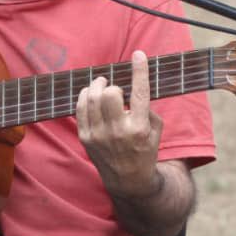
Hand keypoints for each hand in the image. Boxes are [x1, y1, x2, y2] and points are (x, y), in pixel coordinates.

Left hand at [76, 50, 162, 196]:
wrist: (129, 181)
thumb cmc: (145, 149)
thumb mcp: (155, 129)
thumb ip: (147, 107)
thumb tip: (134, 84)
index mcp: (140, 128)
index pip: (140, 93)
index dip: (140, 70)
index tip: (139, 54)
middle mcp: (119, 131)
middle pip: (109, 94)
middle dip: (111, 85)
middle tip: (114, 87)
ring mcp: (99, 136)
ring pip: (91, 98)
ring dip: (96, 86)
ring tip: (101, 86)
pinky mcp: (85, 138)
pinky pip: (80, 108)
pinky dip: (85, 96)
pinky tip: (90, 95)